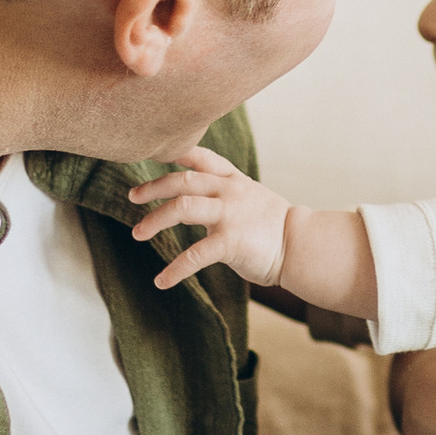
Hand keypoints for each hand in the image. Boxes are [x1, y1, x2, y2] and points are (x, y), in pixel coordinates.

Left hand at [132, 146, 290, 292]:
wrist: (302, 246)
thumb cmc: (275, 226)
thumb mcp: (251, 196)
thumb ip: (225, 192)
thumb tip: (196, 196)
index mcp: (233, 180)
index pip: (200, 156)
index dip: (174, 153)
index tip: (152, 155)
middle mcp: (229, 191)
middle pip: (182, 180)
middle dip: (153, 187)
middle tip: (132, 197)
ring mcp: (229, 214)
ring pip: (181, 208)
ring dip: (154, 220)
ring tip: (138, 233)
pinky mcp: (230, 241)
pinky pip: (194, 254)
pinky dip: (175, 269)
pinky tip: (162, 281)